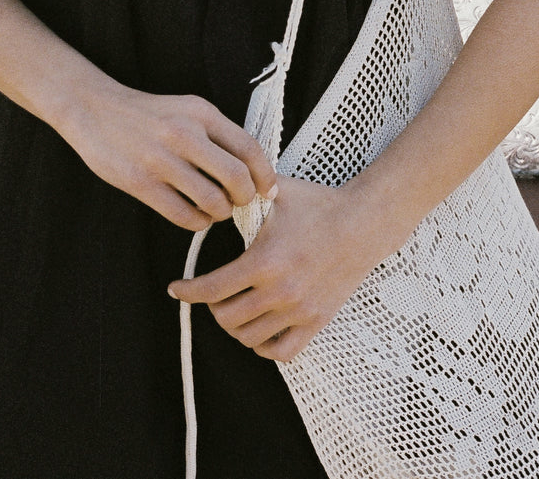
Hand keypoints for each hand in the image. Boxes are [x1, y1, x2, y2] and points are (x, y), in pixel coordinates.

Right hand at [60, 80, 277, 230]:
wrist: (94, 110)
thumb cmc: (149, 115)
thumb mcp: (187, 110)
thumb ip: (216, 134)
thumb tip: (252, 171)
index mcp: (201, 113)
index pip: (249, 148)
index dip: (265, 175)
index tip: (267, 190)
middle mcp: (184, 134)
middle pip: (236, 178)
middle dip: (245, 198)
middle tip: (239, 202)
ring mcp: (161, 159)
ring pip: (212, 201)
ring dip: (220, 213)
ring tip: (214, 209)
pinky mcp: (141, 182)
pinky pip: (184, 215)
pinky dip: (197, 222)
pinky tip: (194, 215)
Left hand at [168, 174, 396, 360]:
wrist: (363, 223)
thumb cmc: (317, 204)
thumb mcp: (275, 193)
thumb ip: (242, 193)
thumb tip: (213, 187)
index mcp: (264, 261)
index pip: (212, 288)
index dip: (187, 291)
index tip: (175, 288)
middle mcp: (280, 292)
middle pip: (226, 318)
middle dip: (211, 306)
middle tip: (210, 293)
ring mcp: (300, 311)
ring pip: (250, 338)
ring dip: (234, 326)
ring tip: (232, 308)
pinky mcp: (317, 321)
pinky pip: (283, 352)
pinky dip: (264, 346)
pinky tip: (258, 329)